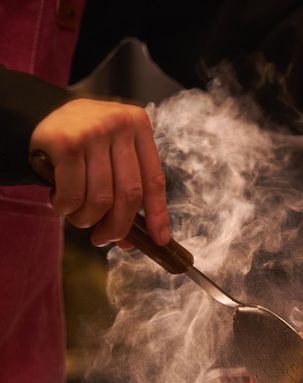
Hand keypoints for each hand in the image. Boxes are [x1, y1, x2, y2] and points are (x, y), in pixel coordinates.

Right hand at [30, 98, 169, 246]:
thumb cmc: (82, 141)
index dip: (157, 214)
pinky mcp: (65, 143)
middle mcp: (120, 124)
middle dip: (118, 226)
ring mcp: (93, 132)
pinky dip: (66, 208)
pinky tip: (61, 202)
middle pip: (129, 194)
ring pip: (101, 199)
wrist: (33, 114)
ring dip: (87, 219)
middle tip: (104, 239)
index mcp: (139, 124)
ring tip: (78, 217)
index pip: (154, 179)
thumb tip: (131, 239)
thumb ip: (126, 184)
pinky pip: (73, 194)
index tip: (158, 239)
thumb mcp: (111, 149)